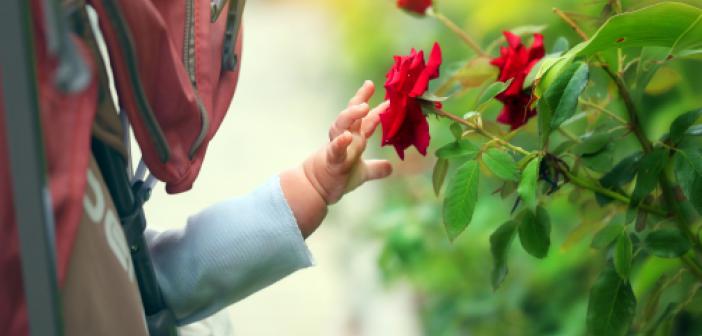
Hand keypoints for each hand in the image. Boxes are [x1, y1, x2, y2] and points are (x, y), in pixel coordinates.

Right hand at [303, 80, 392, 203]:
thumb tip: (390, 168)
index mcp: (354, 140)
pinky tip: (347, 136)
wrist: (316, 190)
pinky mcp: (331, 161)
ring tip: (364, 106)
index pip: (366, 121)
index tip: (390, 99)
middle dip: (360, 99)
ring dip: (351, 115)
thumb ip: (376, 169)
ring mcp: (337, 148)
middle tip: (369, 85)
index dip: (378, 110)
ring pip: (341, 126)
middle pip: (351, 115)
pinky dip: (340, 143)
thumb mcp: (362, 173)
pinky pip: (335, 150)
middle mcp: (345, 139)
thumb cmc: (337, 178)